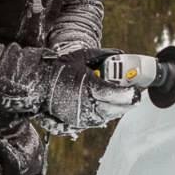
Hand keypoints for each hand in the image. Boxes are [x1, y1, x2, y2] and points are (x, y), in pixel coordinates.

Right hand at [0, 44, 138, 136]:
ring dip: (118, 111)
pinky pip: (96, 120)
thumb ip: (102, 55)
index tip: (136, 90)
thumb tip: (120, 54)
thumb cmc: (60, 68)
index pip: (113, 93)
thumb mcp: (82, 57)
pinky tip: (112, 110)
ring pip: (106, 116)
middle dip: (127, 104)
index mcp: (88, 86)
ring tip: (127, 104)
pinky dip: (106, 115)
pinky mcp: (76, 120)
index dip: (127, 93)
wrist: (39, 83)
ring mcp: (81, 114)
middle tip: (136, 98)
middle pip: (113, 108)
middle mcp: (85, 102)